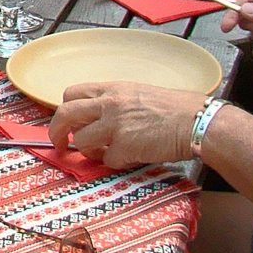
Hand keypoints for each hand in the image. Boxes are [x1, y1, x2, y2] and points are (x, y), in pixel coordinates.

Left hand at [49, 81, 205, 169]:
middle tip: (59, 145)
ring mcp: (115, 124)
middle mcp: (109, 103)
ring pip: (81, 141)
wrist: (197, 121)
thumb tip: (95, 122)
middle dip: (56, 132)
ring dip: (90, 152)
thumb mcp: (139, 95)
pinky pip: (107, 160)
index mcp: (113, 89)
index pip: (72, 93)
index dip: (65, 111)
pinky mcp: (124, 145)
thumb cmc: (175, 110)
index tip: (66, 123)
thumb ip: (114, 104)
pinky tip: (132, 156)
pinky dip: (117, 162)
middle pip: (65, 114)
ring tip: (107, 153)